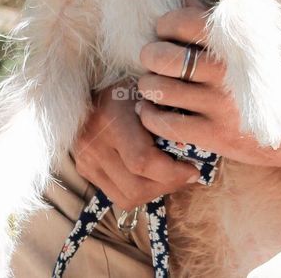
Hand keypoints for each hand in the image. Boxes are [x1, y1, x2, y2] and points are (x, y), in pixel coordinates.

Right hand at [73, 80, 201, 209]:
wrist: (89, 87)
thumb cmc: (129, 85)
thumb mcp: (148, 91)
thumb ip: (166, 117)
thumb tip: (196, 148)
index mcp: (112, 116)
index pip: (142, 161)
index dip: (172, 173)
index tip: (193, 169)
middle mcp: (93, 142)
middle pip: (136, 186)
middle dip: (167, 185)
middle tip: (186, 175)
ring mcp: (85, 159)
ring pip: (127, 197)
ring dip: (155, 192)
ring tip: (171, 176)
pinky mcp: (83, 169)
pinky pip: (116, 195)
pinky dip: (139, 192)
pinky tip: (152, 177)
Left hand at [136, 0, 280, 171]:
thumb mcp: (261, 49)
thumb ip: (223, 29)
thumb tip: (188, 3)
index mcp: (236, 47)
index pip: (187, 24)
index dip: (167, 23)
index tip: (163, 28)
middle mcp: (224, 75)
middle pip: (167, 58)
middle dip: (150, 54)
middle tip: (149, 55)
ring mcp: (217, 107)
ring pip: (163, 91)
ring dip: (148, 84)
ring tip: (148, 82)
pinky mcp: (214, 136)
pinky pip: (168, 124)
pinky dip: (151, 116)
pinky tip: (148, 110)